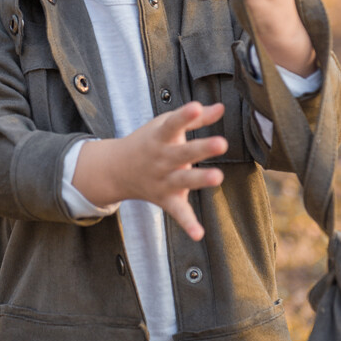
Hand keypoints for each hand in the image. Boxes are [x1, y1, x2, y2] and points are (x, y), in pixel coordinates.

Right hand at [73, 102, 227, 240]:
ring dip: (200, 179)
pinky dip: (187, 224)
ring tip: (218, 177)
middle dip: (201, 148)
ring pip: (183, 179)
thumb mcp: (166, 126)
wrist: (118, 169)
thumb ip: (195, 118)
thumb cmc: (150, 142)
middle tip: (222, 143)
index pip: (172, 124)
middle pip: (182, 153)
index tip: (195, 107)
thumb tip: (220, 107)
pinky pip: (177, 212)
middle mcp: (161, 158)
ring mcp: (163, 180)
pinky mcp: (166, 199)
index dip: (184, 116)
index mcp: (160, 137)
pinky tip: (198, 233)